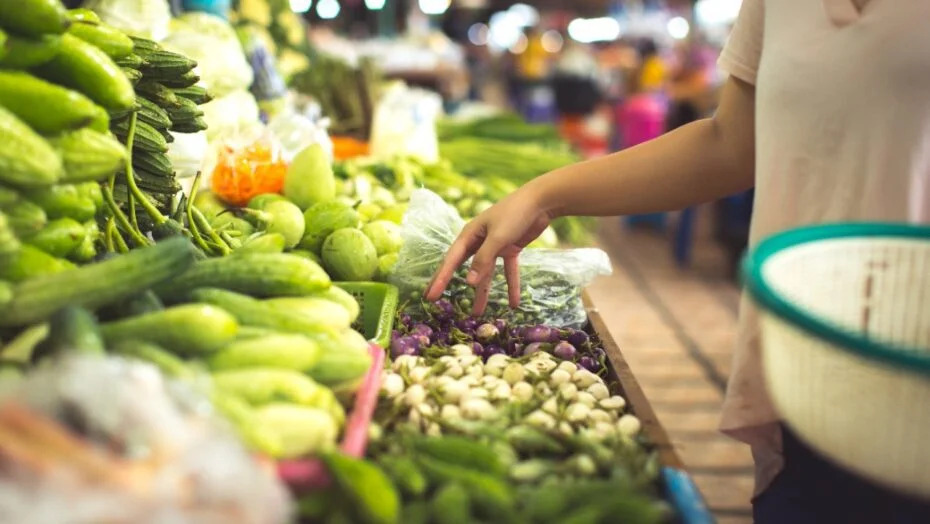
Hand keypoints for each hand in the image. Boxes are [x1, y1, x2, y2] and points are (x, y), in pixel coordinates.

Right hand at [424, 186, 552, 315]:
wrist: (541, 201)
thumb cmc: (514, 214)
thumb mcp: (497, 237)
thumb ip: (483, 260)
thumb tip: (469, 282)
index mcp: (470, 234)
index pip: (451, 261)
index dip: (440, 279)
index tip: (430, 296)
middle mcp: (479, 240)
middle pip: (462, 266)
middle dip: (451, 284)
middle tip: (437, 302)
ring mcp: (494, 245)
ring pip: (486, 273)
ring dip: (483, 292)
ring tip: (477, 314)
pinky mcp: (510, 248)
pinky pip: (508, 270)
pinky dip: (512, 286)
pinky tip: (514, 304)